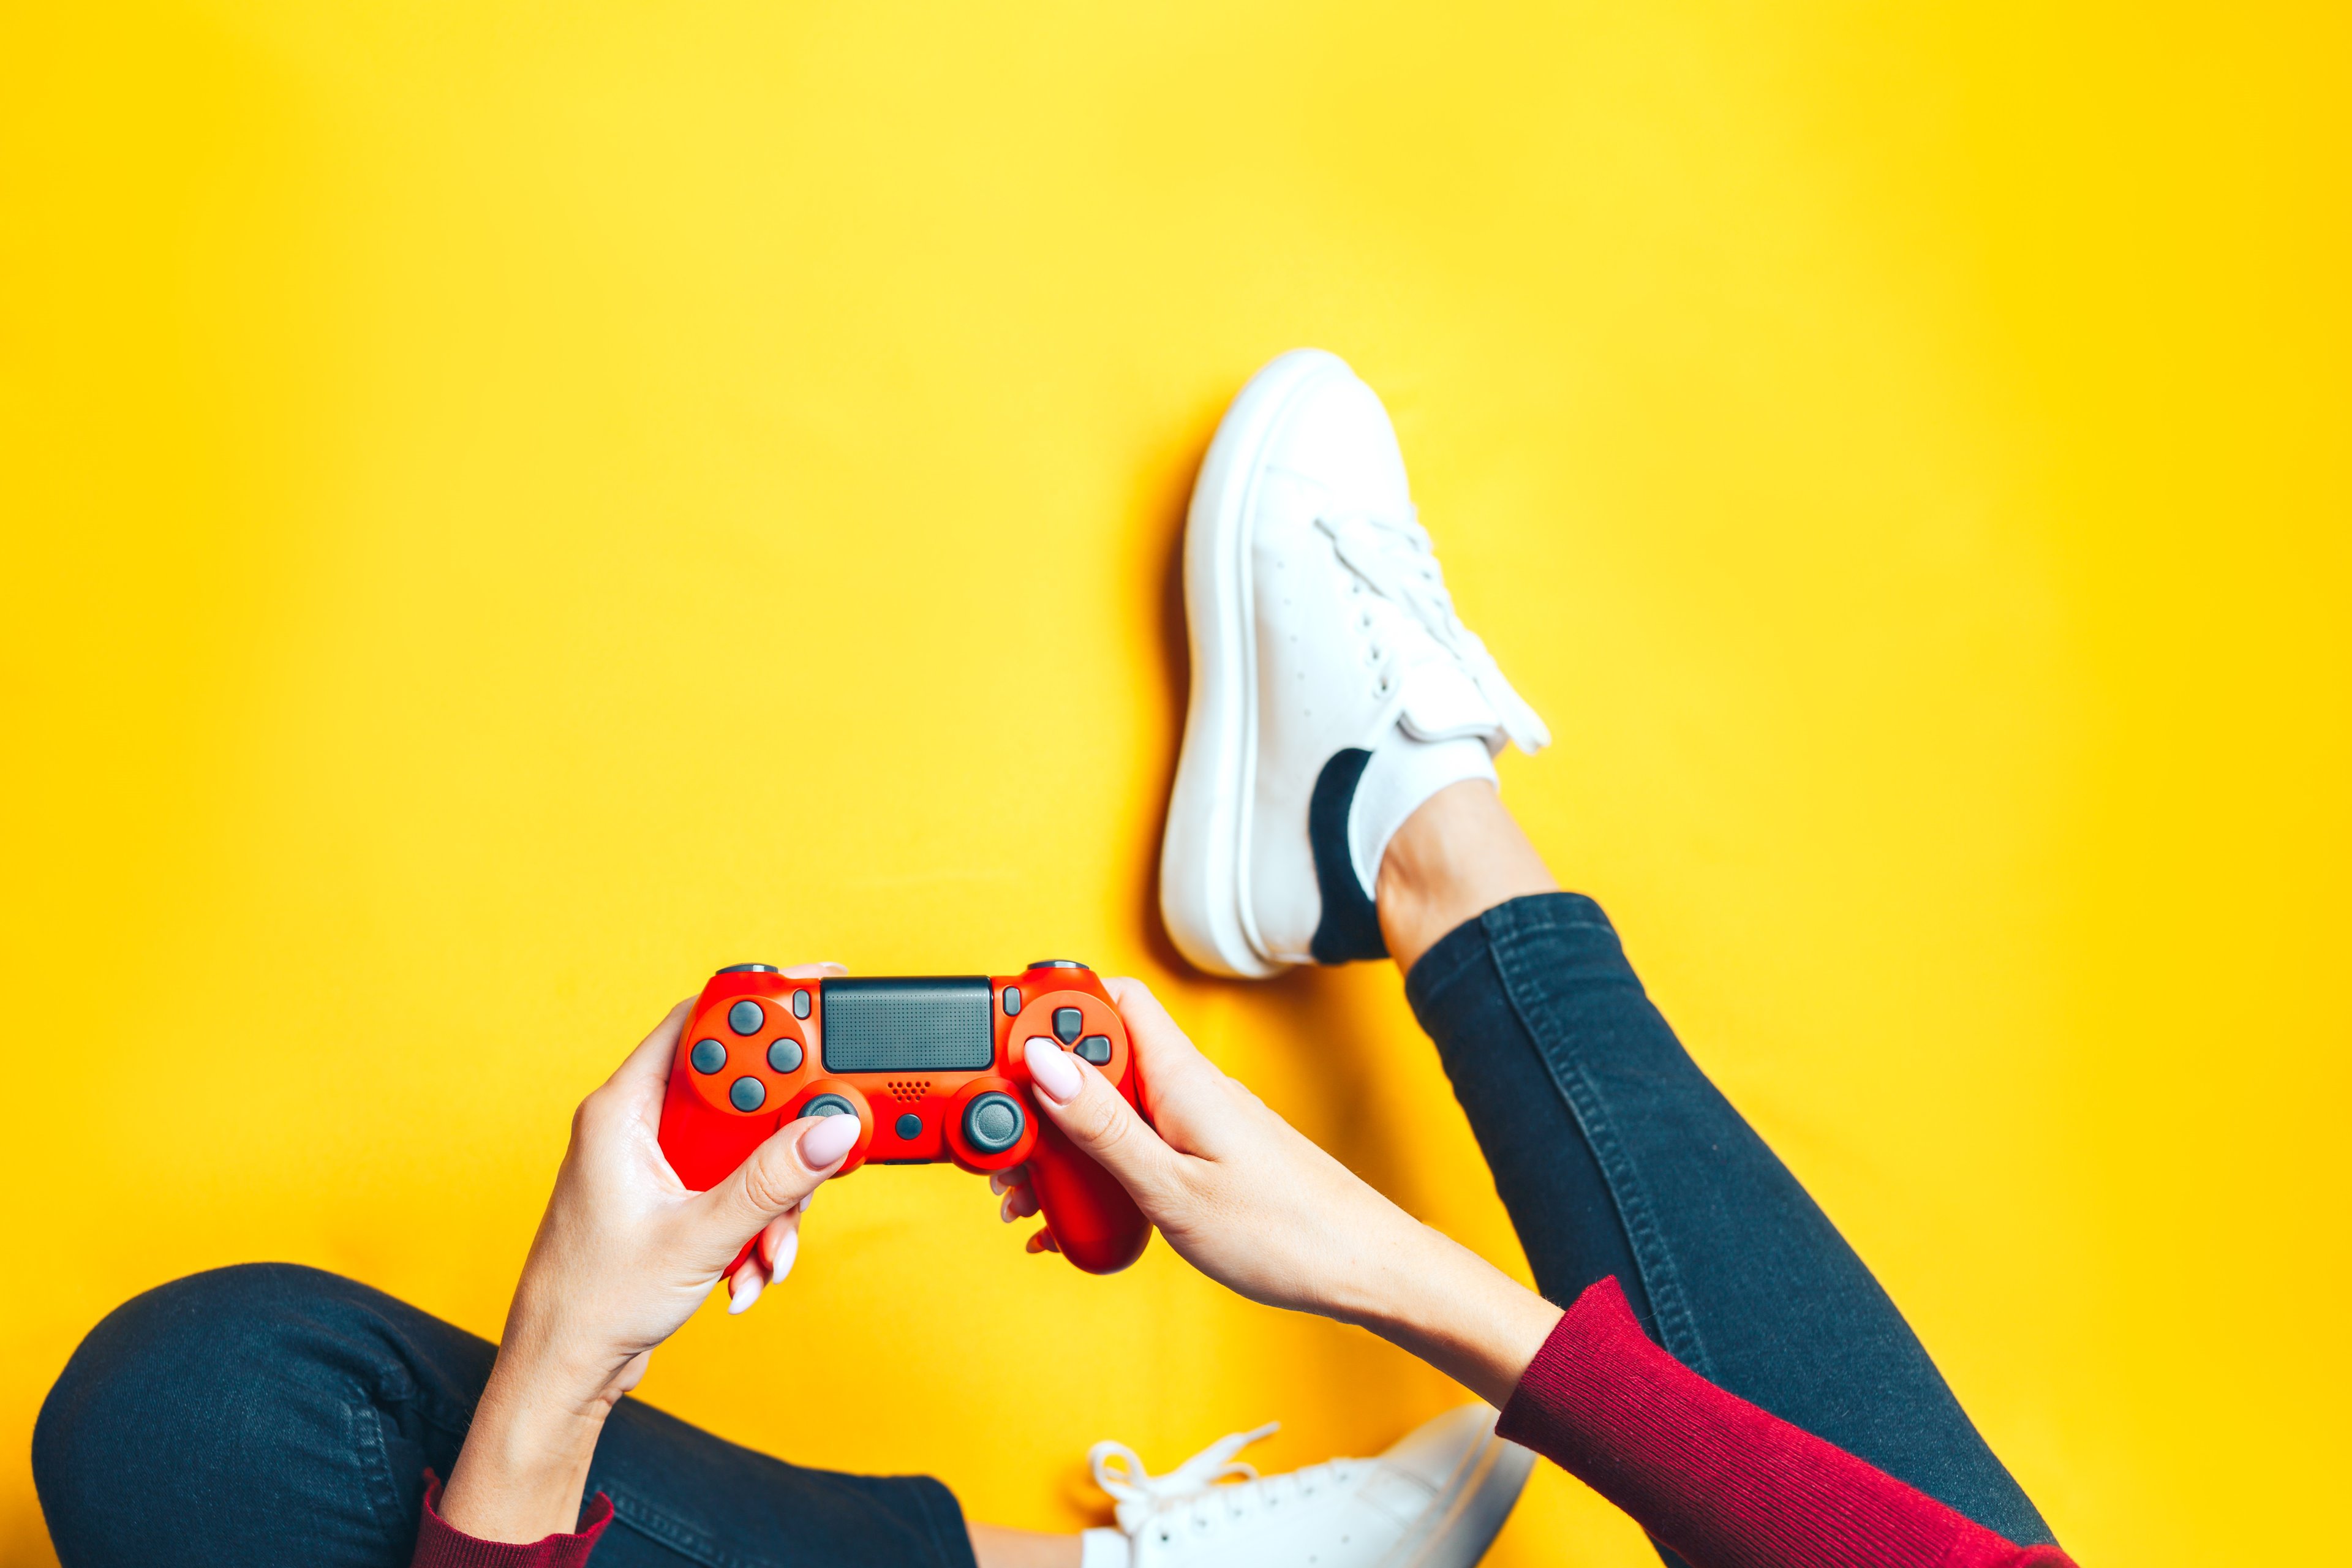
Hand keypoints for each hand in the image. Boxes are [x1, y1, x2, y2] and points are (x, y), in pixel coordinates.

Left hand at [439, 967, 861, 1540]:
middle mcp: (636, 1127)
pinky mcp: (672, 1200)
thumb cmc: (588, 1304)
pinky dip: (755, 1226)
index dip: (759, 1004)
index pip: (698, 1022)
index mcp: (621, 1110)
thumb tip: (827, 1132)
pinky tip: (750, 1270)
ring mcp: (655, 1165)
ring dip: (772, 1198)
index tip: (813, 1001)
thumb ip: (769, 1183)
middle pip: (736, 1088)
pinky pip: (735, 1187)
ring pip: (744, 1146)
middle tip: (822, 1142)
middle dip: (782, 1132)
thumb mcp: (696, 1239)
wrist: (561, 1372)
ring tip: (770, 1246)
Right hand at [997, 977, 1562, 1406]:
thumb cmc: (1286, 1234)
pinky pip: (1130, 1144)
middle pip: (1093, 1057)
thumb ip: (1105, 1126)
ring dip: (1060, 1145)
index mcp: (1181, 1077)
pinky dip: (1093, 1175)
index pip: (1106, 998)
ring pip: (1105, 1107)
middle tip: (1008, 1152)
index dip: (1050, 1006)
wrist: (1361, 1271)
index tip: (1002, 1051)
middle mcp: (1186, 1087)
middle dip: (1038, 1096)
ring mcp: (1193, 1120)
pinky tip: (1076, 1219)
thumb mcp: (1173, 1188)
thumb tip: (1045, 1061)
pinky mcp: (1199, 1154)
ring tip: (1030, 1197)